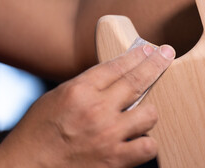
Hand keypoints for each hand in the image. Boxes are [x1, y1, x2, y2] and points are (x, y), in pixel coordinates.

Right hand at [0, 44, 174, 167]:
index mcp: (78, 91)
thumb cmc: (37, 133)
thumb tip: (113, 76)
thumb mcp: (56, 98)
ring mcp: (108, 136)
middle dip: (156, 64)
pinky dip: (146, 143)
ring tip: (140, 115)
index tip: (148, 49)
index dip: (135, 55)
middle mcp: (96, 110)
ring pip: (149, 114)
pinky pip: (147, 146)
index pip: (116, 66)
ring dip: (148, 112)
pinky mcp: (114, 160)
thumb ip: (86, 86)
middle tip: (166, 54)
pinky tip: (138, 140)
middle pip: (136, 80)